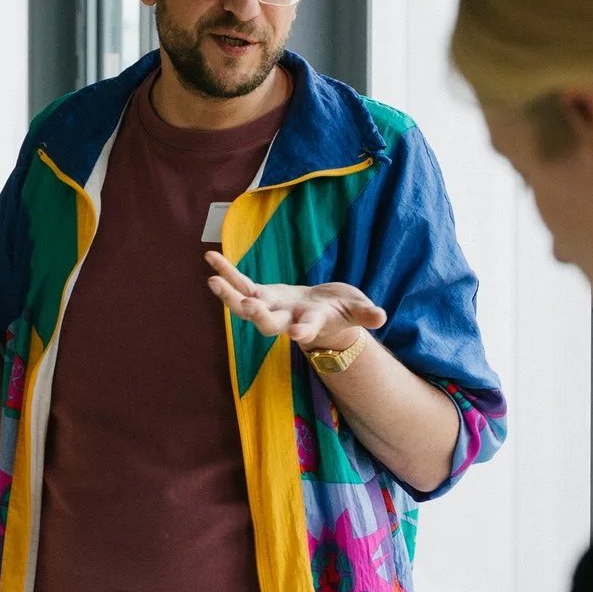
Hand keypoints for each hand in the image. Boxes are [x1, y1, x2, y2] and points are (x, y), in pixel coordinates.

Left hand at [204, 253, 387, 354]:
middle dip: (258, 316)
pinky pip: (240, 284)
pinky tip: (210, 258)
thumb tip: (382, 316)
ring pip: (245, 305)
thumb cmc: (343, 314)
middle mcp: (286, 320)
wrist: (324, 317)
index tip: (295, 334)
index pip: (306, 330)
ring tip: (212, 280)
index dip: (302, 332)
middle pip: (268, 323)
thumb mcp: (358, 311)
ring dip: (229, 294)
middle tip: (247, 306)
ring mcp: (271, 308)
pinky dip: (226, 272)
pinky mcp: (262, 295)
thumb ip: (366, 314)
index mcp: (311, 324)